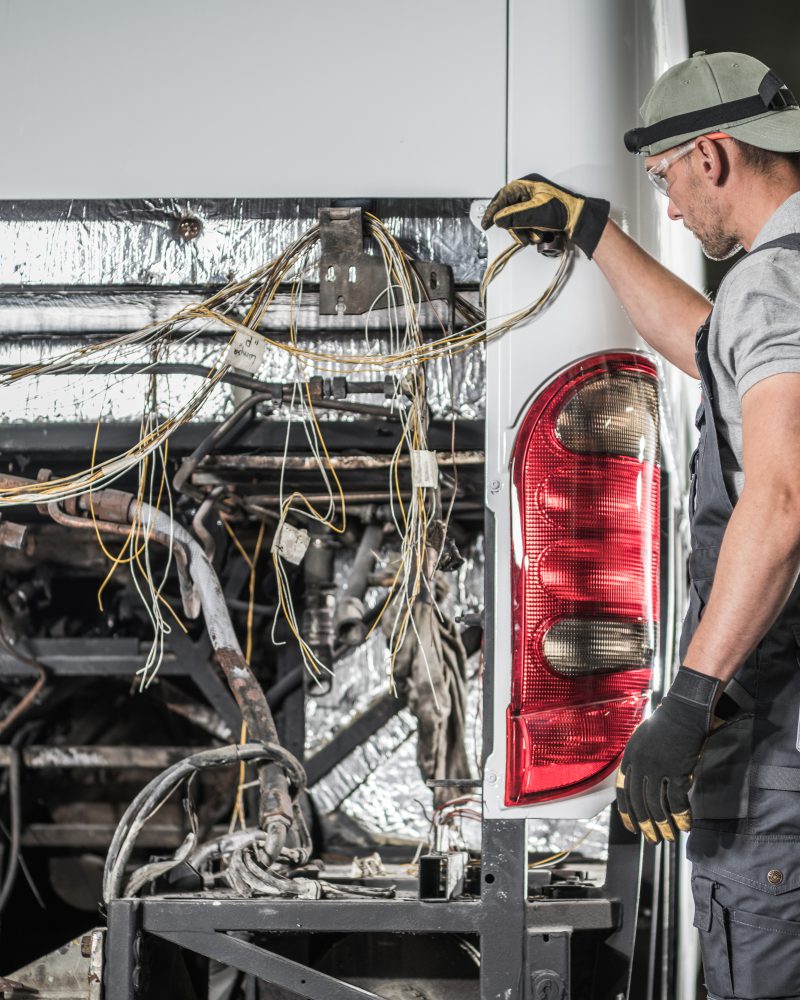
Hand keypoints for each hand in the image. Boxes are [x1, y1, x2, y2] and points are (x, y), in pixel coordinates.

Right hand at [481, 173, 609, 257]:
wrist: (580, 219)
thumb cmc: (565, 210)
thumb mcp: (537, 212)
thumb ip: (515, 215)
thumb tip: (498, 218)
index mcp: (527, 185)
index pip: (503, 196)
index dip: (493, 210)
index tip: (486, 223)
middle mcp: (528, 192)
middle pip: (508, 211)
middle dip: (514, 227)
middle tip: (520, 236)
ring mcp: (532, 203)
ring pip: (516, 220)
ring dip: (523, 232)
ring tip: (534, 236)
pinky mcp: (537, 213)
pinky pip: (525, 224)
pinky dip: (529, 232)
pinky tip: (538, 235)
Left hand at [616, 666, 721, 842]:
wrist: (683, 712)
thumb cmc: (664, 725)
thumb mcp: (641, 740)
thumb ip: (638, 761)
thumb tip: (639, 784)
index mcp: (629, 758)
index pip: (623, 792)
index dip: (626, 812)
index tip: (631, 827)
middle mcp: (640, 765)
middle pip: (639, 802)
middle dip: (645, 825)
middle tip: (652, 839)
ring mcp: (657, 768)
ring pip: (656, 805)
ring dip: (663, 825)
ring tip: (669, 838)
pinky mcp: (677, 771)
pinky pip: (677, 801)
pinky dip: (681, 816)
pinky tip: (686, 825)